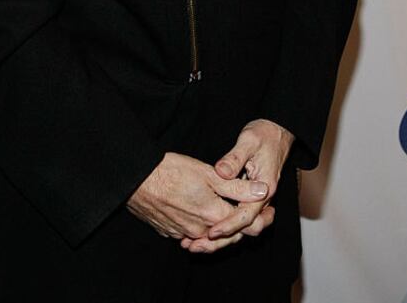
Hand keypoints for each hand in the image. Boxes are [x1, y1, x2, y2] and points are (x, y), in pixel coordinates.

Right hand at [127, 152, 267, 244]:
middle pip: (230, 235)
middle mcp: (200, 230)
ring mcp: (183, 233)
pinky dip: (203, 225)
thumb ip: (237, 186)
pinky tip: (203, 211)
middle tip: (256, 209)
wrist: (136, 179)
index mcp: (212, 214)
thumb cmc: (171, 170)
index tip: (269, 209)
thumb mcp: (208, 173)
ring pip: (211, 234)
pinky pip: (193, 233)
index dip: (261, 218)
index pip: (246, 226)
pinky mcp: (170, 231)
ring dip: (223, 224)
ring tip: (230, 208)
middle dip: (243, 223)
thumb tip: (262, 191)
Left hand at [181, 119, 294, 253]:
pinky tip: (204, 228)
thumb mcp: (248, 141)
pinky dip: (224, 225)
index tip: (211, 231)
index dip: (229, 225)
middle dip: (223, 240)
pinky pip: (238, 216)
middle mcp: (263, 198)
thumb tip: (221, 172)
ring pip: (241, 226)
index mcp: (265, 188)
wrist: (278, 131)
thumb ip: (234, 158)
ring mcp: (256, 199)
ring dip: (221, 237)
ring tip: (194, 243)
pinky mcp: (249, 197)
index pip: (247, 215)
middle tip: (197, 245)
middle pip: (245, 229)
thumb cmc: (265, 134)